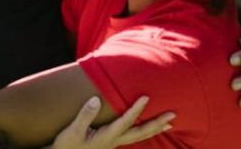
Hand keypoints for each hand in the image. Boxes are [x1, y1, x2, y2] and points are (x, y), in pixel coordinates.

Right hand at [51, 96, 173, 148]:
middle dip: (157, 123)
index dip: (136, 109)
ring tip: (168, 124)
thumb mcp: (73, 130)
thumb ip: (85, 115)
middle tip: (173, 115)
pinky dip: (144, 133)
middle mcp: (114, 141)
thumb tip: (96, 99)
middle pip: (140, 132)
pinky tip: (145, 129)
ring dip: (154, 129)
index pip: (126, 121)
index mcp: (107, 136)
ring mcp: (113, 143)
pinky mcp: (110, 143)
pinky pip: (132, 137)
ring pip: (139, 136)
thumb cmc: (67, 144)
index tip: (146, 97)